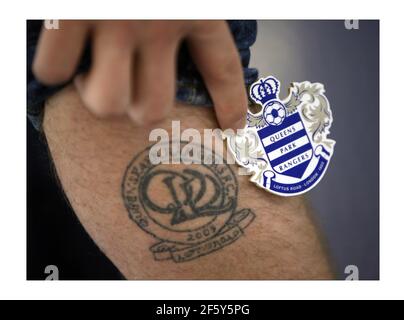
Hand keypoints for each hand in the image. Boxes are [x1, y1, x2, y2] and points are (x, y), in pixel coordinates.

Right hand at [33, 20, 247, 129]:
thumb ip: (197, 5)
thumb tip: (195, 21)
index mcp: (196, 5)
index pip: (222, 68)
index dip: (229, 101)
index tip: (232, 124)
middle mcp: (158, 21)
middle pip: (153, 106)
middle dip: (140, 110)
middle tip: (130, 88)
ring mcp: (113, 20)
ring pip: (108, 101)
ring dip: (100, 98)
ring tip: (95, 74)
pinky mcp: (69, 11)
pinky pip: (52, 70)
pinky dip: (54, 70)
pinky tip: (63, 53)